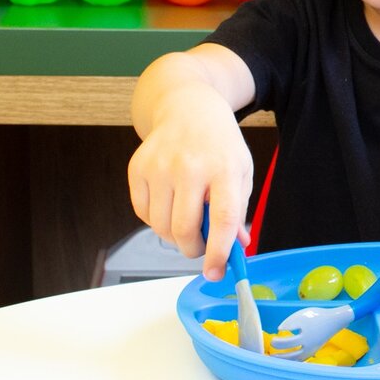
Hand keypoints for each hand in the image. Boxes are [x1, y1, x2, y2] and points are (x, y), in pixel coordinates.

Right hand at [128, 84, 252, 281]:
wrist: (188, 107)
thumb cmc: (219, 143)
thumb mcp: (241, 170)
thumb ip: (238, 210)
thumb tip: (235, 248)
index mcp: (224, 168)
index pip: (222, 220)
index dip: (218, 253)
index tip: (215, 272)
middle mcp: (190, 166)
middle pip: (184, 230)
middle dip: (193, 249)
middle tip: (200, 246)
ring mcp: (160, 166)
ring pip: (161, 227)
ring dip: (175, 236)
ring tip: (187, 219)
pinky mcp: (137, 168)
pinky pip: (143, 214)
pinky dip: (157, 220)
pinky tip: (170, 203)